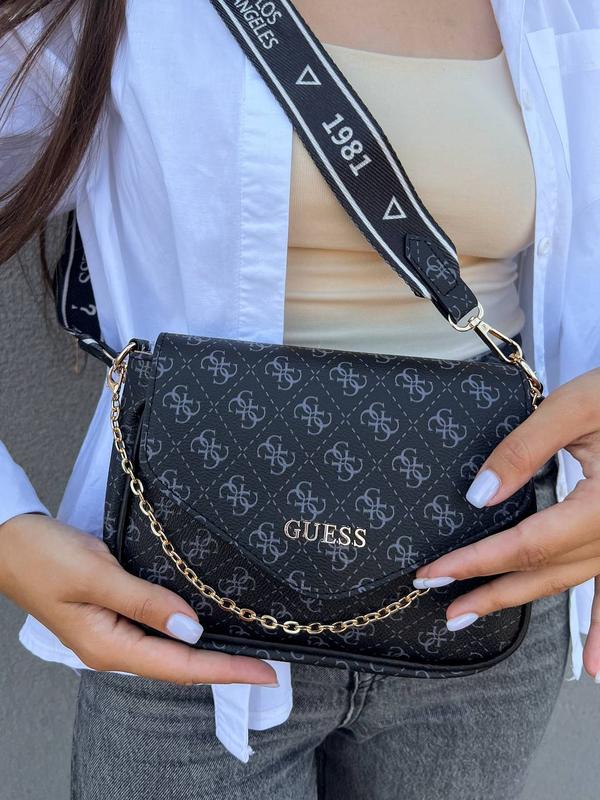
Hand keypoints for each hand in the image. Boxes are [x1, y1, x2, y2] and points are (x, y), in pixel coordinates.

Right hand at [0, 514, 277, 685]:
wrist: (8, 541)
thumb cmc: (45, 557)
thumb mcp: (98, 575)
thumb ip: (145, 602)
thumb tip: (192, 629)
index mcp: (109, 646)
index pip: (181, 665)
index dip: (227, 670)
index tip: (267, 673)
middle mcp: (114, 647)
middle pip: (179, 663)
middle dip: (224, 666)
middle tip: (269, 663)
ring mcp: (112, 632)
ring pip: (169, 648)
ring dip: (207, 651)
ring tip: (246, 649)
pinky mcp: (111, 614)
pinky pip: (156, 628)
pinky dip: (184, 629)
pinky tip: (203, 622)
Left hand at [413, 368, 599, 680]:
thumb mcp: (574, 408)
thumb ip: (522, 450)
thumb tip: (477, 495)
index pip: (526, 545)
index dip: (476, 562)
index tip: (433, 573)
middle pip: (544, 573)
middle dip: (489, 591)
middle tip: (444, 608)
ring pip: (570, 583)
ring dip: (522, 600)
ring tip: (474, 617)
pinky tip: (594, 666)